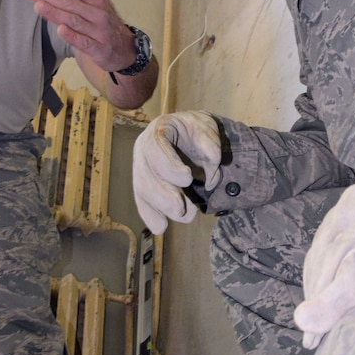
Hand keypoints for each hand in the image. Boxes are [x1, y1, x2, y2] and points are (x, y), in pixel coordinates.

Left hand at [23, 0, 135, 72]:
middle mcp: (99, 13)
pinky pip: (84, 42)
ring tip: (38, 5)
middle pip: (69, 2)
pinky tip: (60, 29)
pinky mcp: (100, 49)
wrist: (125, 49)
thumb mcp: (101, 2)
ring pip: (75, 20)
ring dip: (56, 13)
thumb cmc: (106, 23)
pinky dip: (72, 35)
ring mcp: (100, 31)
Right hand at [133, 111, 221, 233]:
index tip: (187, 179)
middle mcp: (143, 148)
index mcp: (158, 130)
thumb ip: (210, 142)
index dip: (168, 166)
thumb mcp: (206, 127)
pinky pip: (143, 201)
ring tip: (181, 215)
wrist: (189, 134)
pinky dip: (151, 215)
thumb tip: (213, 163)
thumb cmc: (196, 130)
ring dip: (159, 207)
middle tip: (180, 208)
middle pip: (144, 174)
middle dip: (162, 194)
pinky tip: (160, 227)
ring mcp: (141, 167)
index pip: (155, 148)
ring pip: (142, 190)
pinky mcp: (144, 183)